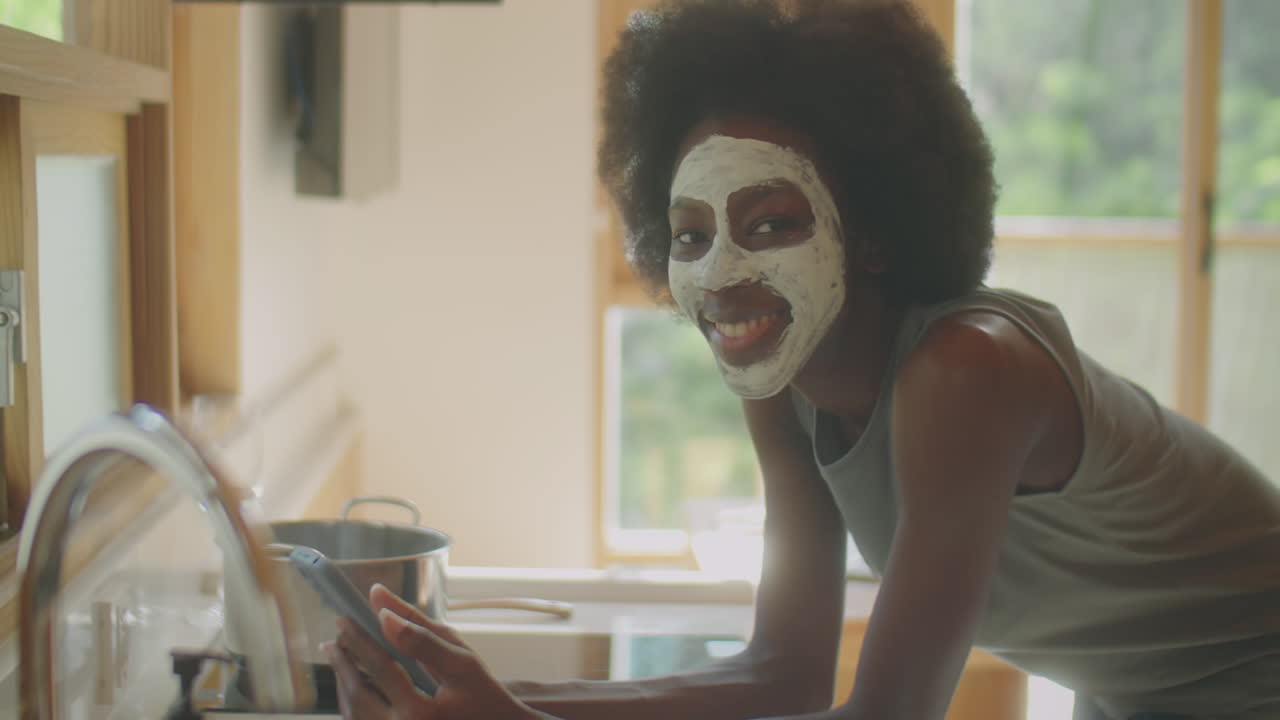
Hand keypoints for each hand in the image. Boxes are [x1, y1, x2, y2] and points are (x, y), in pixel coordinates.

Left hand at [328, 584, 551, 719]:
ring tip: (339, 655)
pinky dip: (353, 701)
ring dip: (344, 681)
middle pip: (356, 694)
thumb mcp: (462, 662)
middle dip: (342, 662)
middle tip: (334, 637)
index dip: (360, 639)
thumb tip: (382, 609)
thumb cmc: (484, 696)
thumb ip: (420, 635)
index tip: (346, 618)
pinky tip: (353, 681)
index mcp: (420, 713)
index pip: (380, 668)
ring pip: (353, 712)